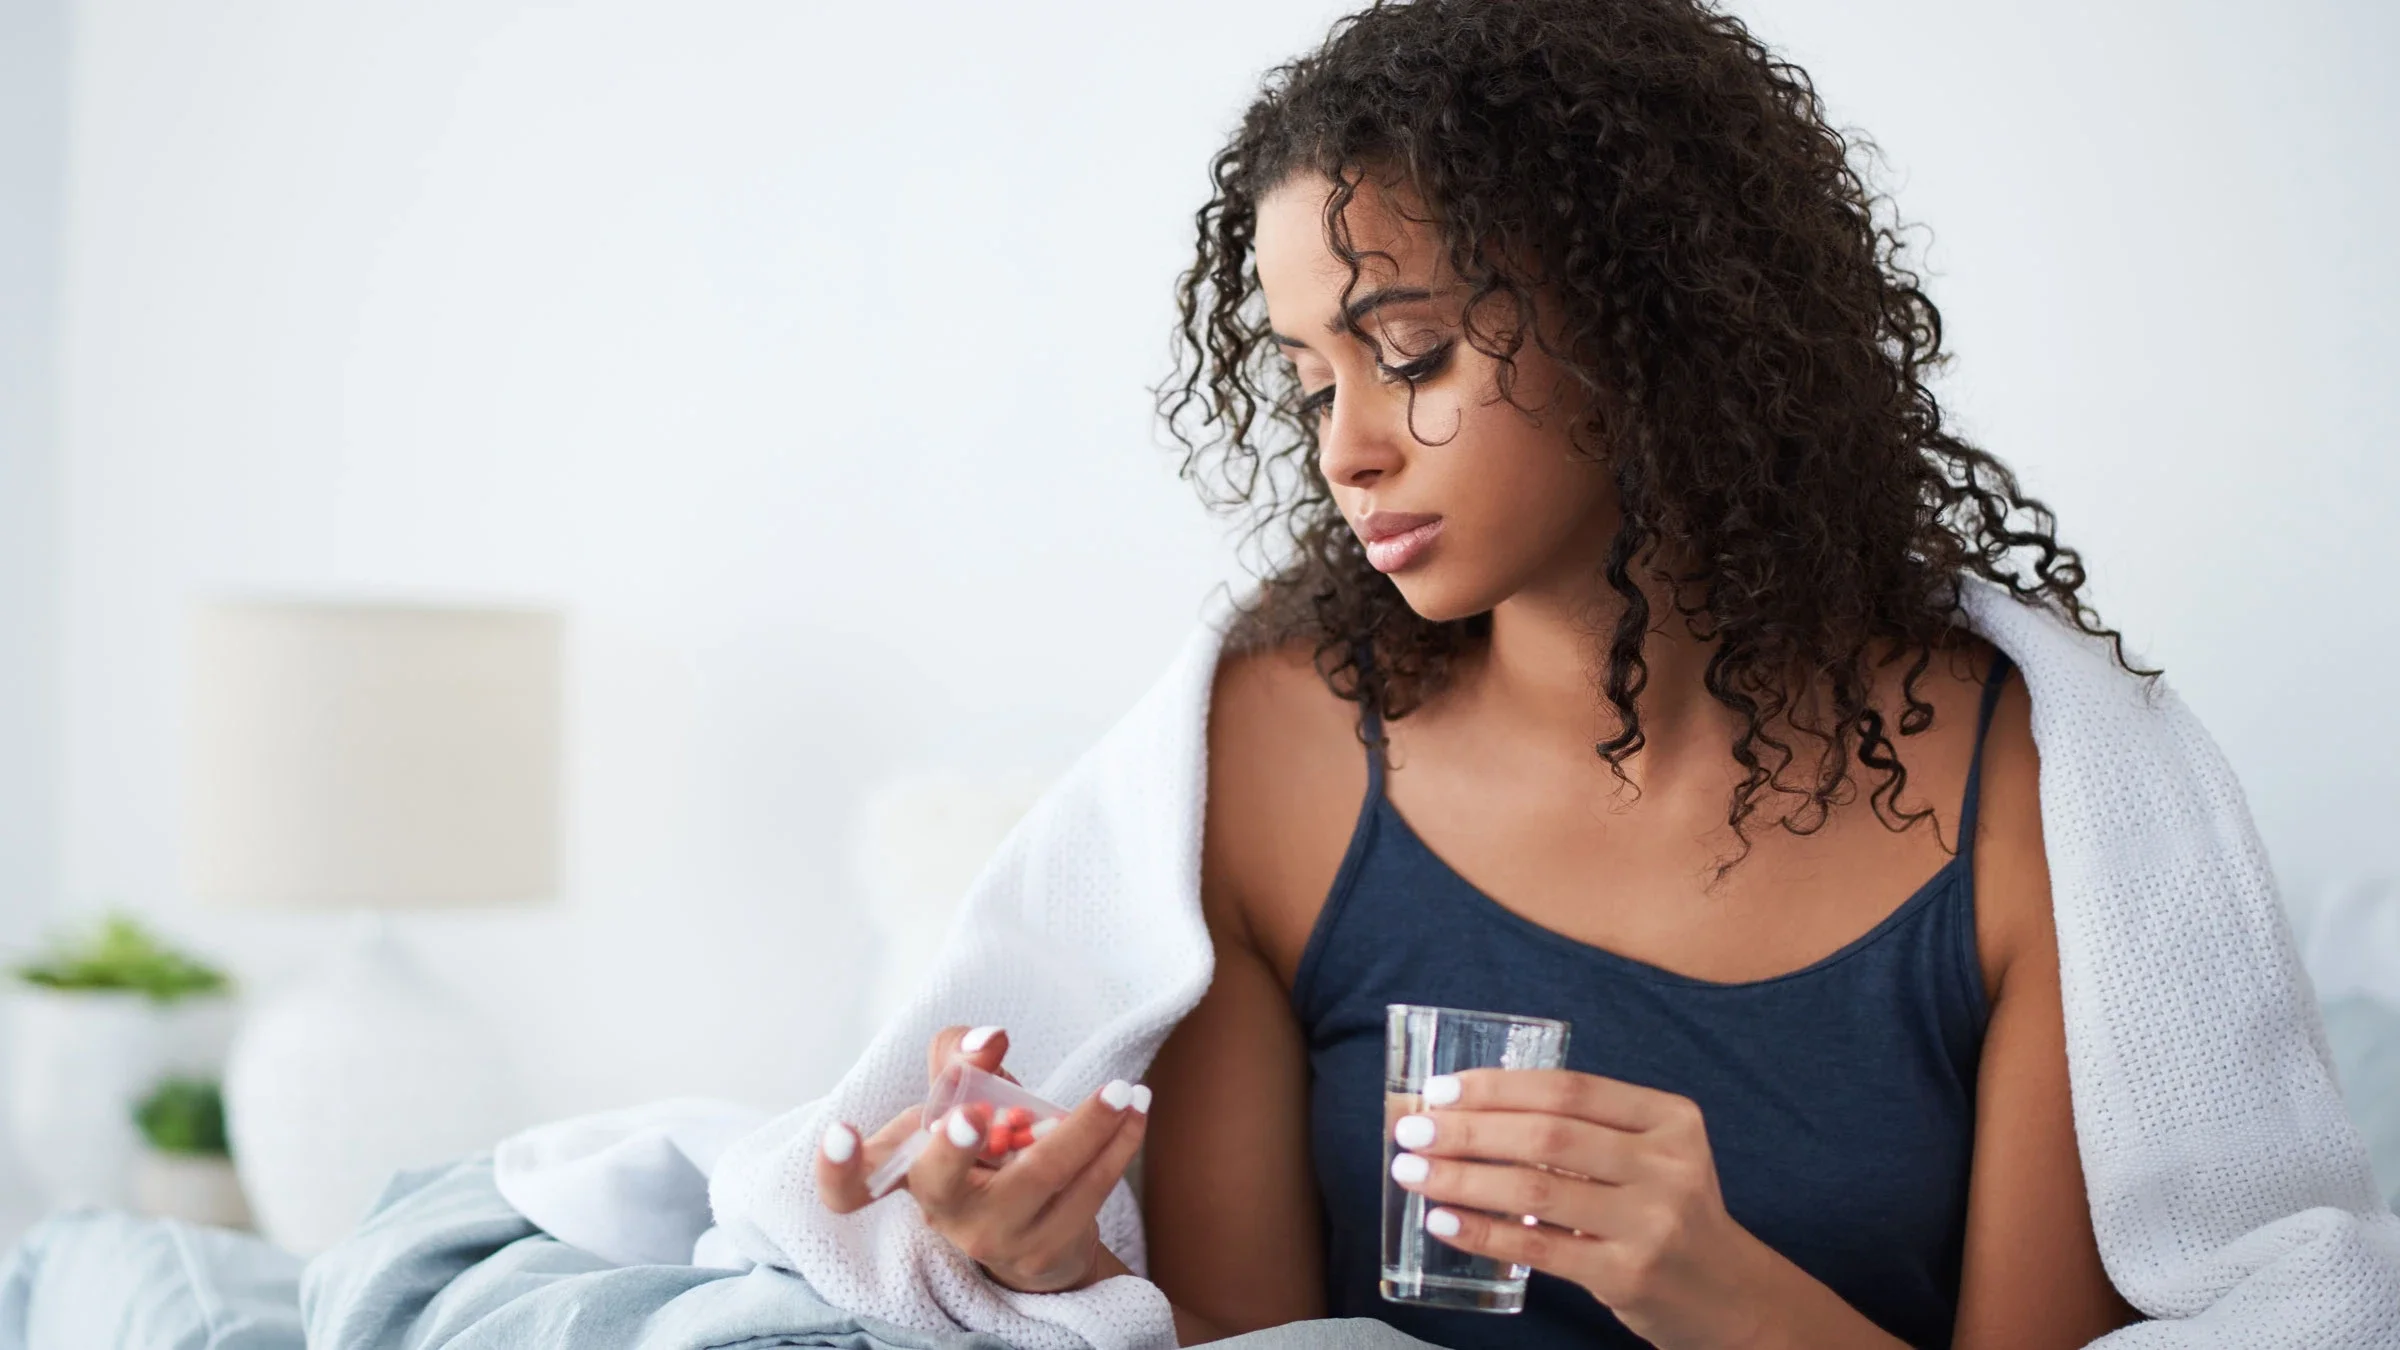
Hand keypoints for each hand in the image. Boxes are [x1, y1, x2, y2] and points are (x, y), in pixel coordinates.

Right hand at [815, 1025, 1152, 1294]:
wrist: (1038, 1231)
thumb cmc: (988, 1150)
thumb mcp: (963, 1099)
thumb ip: (961, 1055)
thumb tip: (988, 1040)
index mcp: (909, 1173)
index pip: (852, 1184)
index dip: (837, 1168)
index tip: (841, 1133)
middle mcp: (941, 1209)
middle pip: (938, 1185)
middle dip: (952, 1148)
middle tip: (970, 1114)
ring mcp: (993, 1236)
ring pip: (1038, 1178)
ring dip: (1086, 1127)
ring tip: (1122, 1090)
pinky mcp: (1046, 1248)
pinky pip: (1088, 1191)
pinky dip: (1116, 1145)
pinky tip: (1135, 1112)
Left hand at [1389, 1068, 1864, 1348]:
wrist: (1730, 1294)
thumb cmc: (1669, 1213)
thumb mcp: (1652, 1156)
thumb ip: (1585, 1132)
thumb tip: (1470, 1113)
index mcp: (1669, 1119)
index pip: (1569, 1089)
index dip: (1498, 1087)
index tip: (1441, 1090)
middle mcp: (1666, 1164)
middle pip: (1547, 1135)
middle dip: (1468, 1129)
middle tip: (1411, 1129)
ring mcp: (1650, 1221)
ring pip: (1537, 1189)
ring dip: (1462, 1178)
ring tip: (1412, 1171)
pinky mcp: (1628, 1274)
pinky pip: (1539, 1248)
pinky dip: (1483, 1232)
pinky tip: (1443, 1221)